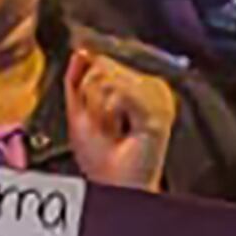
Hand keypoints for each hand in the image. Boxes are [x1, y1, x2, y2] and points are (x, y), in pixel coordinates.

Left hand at [66, 48, 179, 190]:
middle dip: (91, 98)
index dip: (89, 80)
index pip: (104, 61)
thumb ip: (77, 79)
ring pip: (108, 77)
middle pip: (103, 65)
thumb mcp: (79, 111)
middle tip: (104, 125)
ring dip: (99, 109)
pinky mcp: (158, 107)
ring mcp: (157, 96)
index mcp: (135, 86)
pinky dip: (110, 112)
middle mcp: (150, 87)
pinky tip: (121, 128)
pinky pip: (120, 91)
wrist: (115, 184)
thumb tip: (81, 52)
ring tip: (113, 129)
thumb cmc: (101, 159)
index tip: (93, 109)